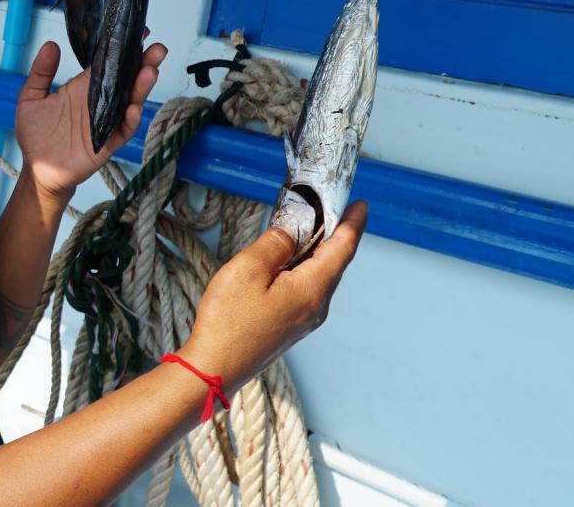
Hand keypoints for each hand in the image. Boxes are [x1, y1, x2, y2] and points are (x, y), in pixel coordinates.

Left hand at [14, 40, 168, 199]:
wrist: (38, 169)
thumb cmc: (35, 135)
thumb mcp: (31, 98)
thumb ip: (41, 72)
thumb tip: (50, 44)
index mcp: (84, 87)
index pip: (108, 64)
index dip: (123, 49)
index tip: (138, 32)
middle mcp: (99, 102)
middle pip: (126, 79)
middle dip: (143, 63)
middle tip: (156, 49)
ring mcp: (106, 122)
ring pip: (130, 101)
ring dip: (142, 87)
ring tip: (150, 71)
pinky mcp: (107, 143)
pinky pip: (122, 130)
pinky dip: (130, 120)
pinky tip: (134, 108)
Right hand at [178, 201, 367, 393]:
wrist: (214, 368)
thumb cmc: (228, 323)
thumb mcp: (248, 269)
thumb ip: (274, 244)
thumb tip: (290, 233)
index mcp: (312, 289)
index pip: (343, 248)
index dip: (352, 223)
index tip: (359, 205)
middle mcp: (316, 307)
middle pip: (332, 262)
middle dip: (331, 233)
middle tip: (322, 207)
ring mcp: (304, 320)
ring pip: (316, 276)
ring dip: (312, 251)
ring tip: (297, 231)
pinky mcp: (290, 326)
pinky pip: (304, 290)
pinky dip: (300, 269)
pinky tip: (282, 262)